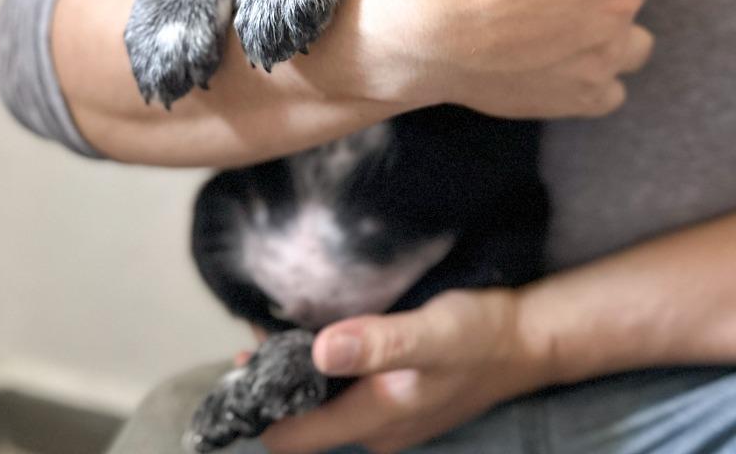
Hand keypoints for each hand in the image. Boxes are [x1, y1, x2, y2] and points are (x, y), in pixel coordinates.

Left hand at [261, 288, 550, 453]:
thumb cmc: (479, 335)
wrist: (525, 340)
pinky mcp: (397, 398)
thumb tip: (319, 351)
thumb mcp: (433, 334)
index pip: (293, 436)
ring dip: (297, 375)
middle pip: (303, 421)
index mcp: (374, 420)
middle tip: (252, 334)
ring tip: (274, 328)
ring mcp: (387, 417)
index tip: (239, 363)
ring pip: (323, 404)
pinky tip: (318, 332)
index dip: (259, 406)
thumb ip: (379, 343)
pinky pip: (344, 391)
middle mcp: (374, 429)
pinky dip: (324, 368)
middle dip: (273, 386)